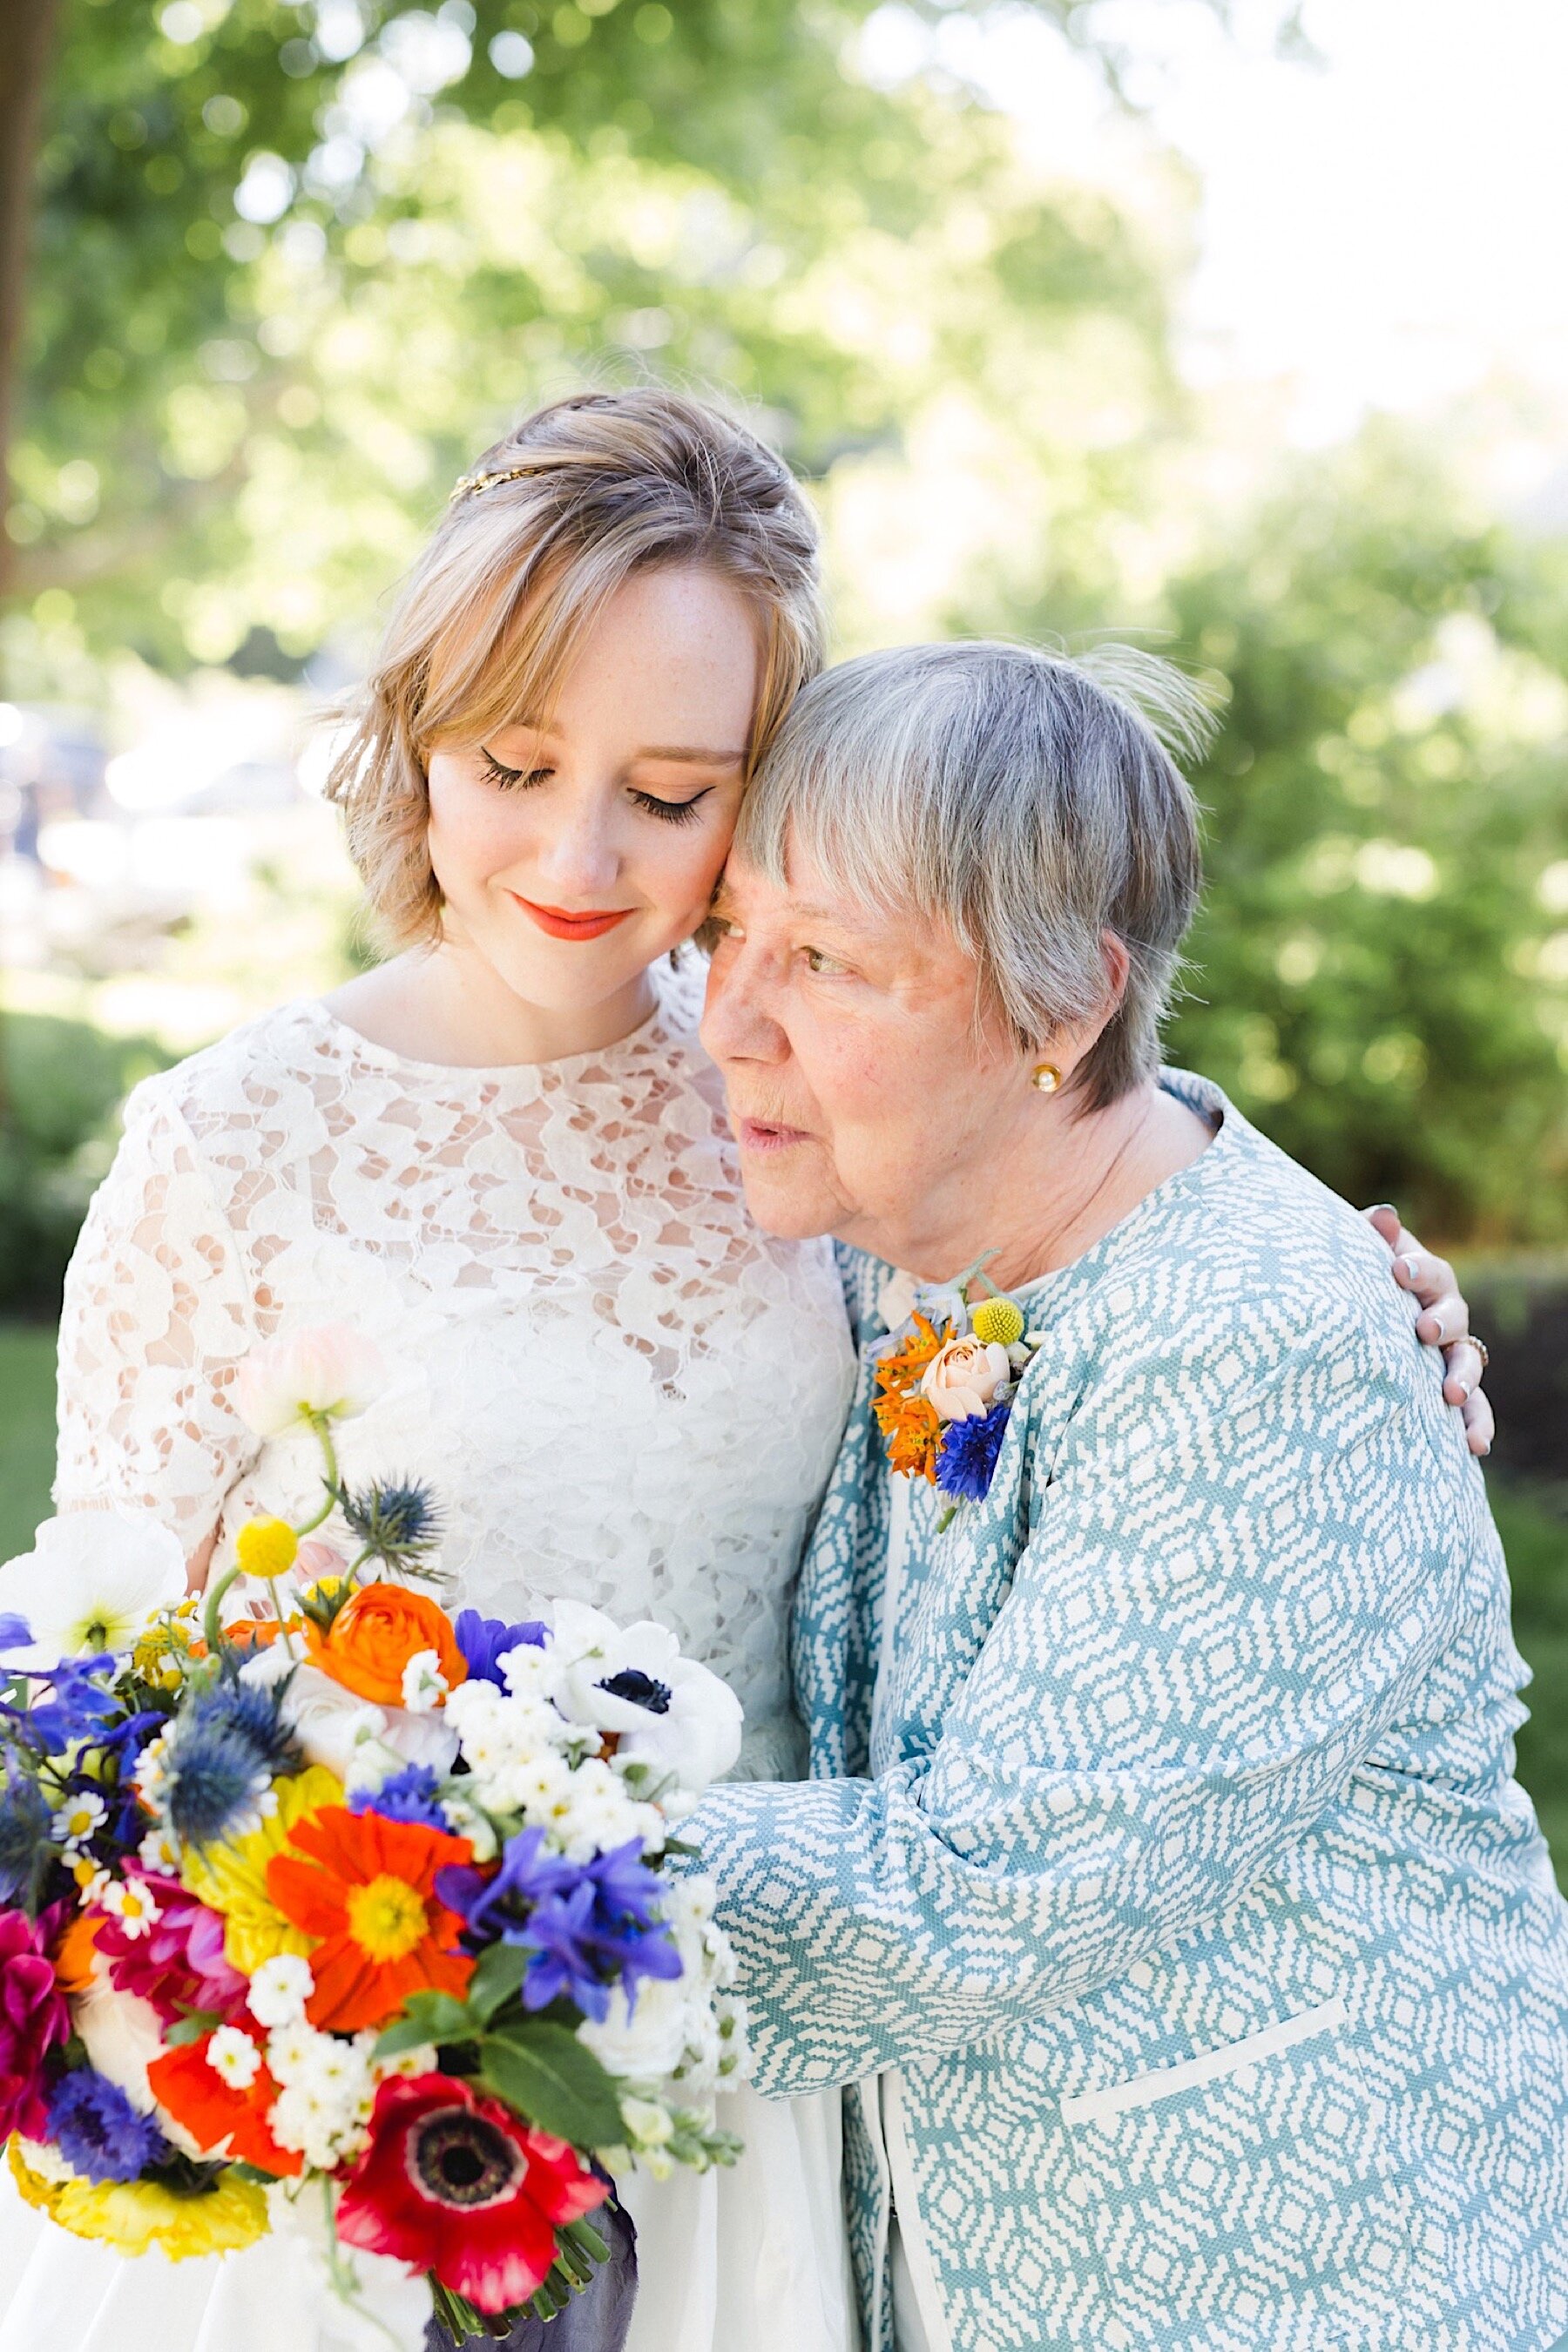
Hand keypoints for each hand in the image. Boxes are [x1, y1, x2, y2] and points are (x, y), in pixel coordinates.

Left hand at [1363, 1205, 1492, 1456]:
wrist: (1363, 1317)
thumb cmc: (1361, 1283)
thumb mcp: (1363, 1257)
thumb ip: (1372, 1236)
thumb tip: (1383, 1215)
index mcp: (1426, 1280)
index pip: (1428, 1271)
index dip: (1416, 1269)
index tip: (1397, 1271)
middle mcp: (1445, 1315)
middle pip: (1454, 1316)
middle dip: (1442, 1322)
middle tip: (1424, 1330)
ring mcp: (1450, 1353)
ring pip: (1468, 1363)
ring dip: (1463, 1377)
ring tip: (1450, 1394)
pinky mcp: (1450, 1389)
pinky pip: (1472, 1408)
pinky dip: (1477, 1425)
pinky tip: (1475, 1446)